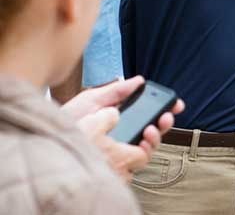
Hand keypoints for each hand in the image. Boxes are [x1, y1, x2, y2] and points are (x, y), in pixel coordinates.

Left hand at [64, 77, 184, 179]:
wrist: (48, 135)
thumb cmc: (68, 118)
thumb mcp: (93, 98)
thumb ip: (116, 90)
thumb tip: (139, 80)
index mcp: (122, 116)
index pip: (149, 113)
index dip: (165, 108)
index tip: (176, 104)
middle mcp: (124, 134)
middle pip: (154, 130)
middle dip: (166, 123)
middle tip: (166, 117)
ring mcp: (120, 149)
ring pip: (148, 147)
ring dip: (157, 137)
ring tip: (151, 130)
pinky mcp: (115, 163)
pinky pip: (136, 162)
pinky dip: (144, 152)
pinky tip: (142, 142)